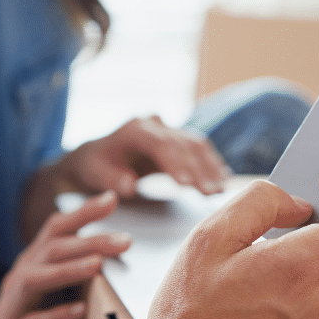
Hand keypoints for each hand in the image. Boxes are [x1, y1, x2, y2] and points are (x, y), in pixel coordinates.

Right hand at [0, 191, 131, 318]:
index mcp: (33, 264)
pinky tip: (79, 312)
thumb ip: (72, 269)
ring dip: (67, 270)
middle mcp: (21, 279)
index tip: (113, 197)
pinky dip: (55, 317)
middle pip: (51, 249)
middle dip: (88, 241)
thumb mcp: (50, 291)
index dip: (82, 211)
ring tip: (97, 264)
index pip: (55, 228)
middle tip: (125, 240)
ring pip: (35, 280)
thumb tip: (112, 250)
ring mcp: (13, 309)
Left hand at [60, 115, 231, 198]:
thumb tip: (129, 186)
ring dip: (211, 167)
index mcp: (133, 129)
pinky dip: (211, 164)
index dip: (175, 163)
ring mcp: (168, 129)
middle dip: (199, 170)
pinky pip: (198, 149)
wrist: (98, 155)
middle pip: (183, 144)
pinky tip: (223, 179)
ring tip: (221, 190)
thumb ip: (112, 180)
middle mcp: (153, 124)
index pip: (160, 144)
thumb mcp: (95, 174)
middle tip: (212, 194)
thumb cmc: (95, 166)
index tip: (186, 185)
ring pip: (196, 144)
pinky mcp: (177, 138)